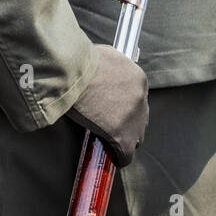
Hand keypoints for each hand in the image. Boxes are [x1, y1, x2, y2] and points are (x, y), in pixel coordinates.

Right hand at [67, 44, 148, 166]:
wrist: (74, 74)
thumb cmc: (82, 62)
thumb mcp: (106, 56)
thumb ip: (113, 67)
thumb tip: (106, 73)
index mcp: (139, 79)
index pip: (139, 99)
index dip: (127, 108)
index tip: (117, 112)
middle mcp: (141, 99)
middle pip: (141, 119)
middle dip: (130, 123)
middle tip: (114, 127)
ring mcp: (134, 119)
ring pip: (136, 137)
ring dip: (126, 140)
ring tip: (112, 143)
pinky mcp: (123, 137)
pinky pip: (126, 154)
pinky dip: (120, 158)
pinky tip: (113, 159)